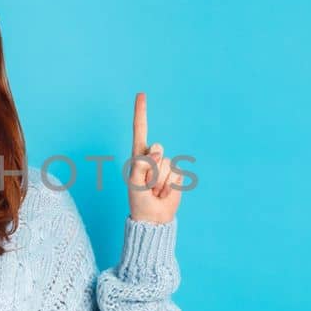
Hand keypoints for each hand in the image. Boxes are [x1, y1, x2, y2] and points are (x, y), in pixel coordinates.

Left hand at [126, 92, 184, 223]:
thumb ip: (142, 164)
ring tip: (154, 191)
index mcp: (137, 156)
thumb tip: (158, 150)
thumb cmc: (139, 201)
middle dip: (151, 168)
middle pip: (156, 149)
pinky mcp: (177, 174)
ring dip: (159, 182)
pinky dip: (168, 186)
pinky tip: (163, 192)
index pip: (140, 130)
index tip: (141, 93)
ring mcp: (165, 165)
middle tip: (146, 185)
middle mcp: (152, 157)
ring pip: (166, 164)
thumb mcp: (134, 183)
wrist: (154, 218)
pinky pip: (176, 173)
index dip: (141, 112)